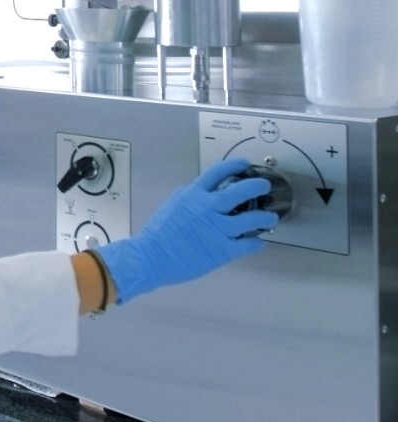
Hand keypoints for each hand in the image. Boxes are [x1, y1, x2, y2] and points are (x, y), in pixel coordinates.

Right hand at [94, 158, 277, 304]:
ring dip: (265, 217)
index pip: (218, 172)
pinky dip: (256, 243)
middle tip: (264, 187)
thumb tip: (203, 192)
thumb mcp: (172, 205)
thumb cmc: (158, 234)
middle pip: (241, 191)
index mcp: (193, 195)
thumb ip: (190, 197)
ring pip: (252, 219)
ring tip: (270, 218)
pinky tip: (257, 242)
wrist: (150, 257)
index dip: (235, 165)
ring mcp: (217, 229)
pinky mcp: (222, 250)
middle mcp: (207, 208)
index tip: (245, 164)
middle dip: (257, 186)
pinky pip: (248, 245)